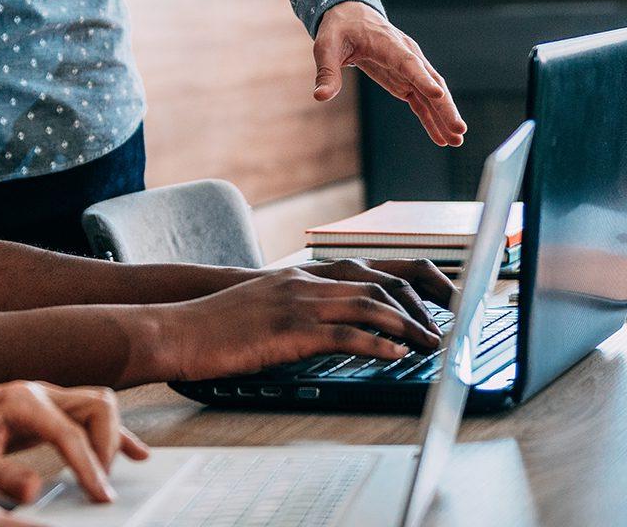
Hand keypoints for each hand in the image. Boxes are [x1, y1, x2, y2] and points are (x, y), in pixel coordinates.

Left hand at [0, 381, 148, 504]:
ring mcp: (50, 397)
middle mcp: (42, 392)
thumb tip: (34, 492)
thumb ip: (0, 474)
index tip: (100, 494)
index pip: (68, 431)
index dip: (88, 464)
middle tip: (99, 485)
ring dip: (113, 437)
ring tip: (113, 475)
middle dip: (108, 446)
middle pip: (96, 406)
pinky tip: (136, 454)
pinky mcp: (54, 410)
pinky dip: (116, 434)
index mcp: (21, 400)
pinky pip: (93, 415)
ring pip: (100, 405)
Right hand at [156, 262, 454, 381]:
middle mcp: (306, 281)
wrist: (180, 328)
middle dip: (420, 306)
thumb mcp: (266, 306)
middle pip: (380, 285)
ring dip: (408, 328)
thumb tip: (334, 329)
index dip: (409, 284)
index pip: (372, 270)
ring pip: (370, 307)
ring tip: (431, 346)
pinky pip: (344, 335)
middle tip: (445, 327)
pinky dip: (377, 346)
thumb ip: (300, 308)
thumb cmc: (219, 324)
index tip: (437, 301)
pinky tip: (394, 357)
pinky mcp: (290, 330)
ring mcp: (299, 303)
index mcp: (303, 275)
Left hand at [312, 2, 464, 146]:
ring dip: (444, 116)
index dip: (423, 79)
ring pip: (432, 94)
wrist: (350, 15)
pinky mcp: (404, 80)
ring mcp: (409, 69)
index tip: (438, 95)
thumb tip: (320, 96)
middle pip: (431, 82)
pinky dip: (431, 118)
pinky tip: (441, 138)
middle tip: (459, 129)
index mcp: (389, 44)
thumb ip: (327, 71)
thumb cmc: (339, 29)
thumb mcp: (326, 46)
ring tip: (457, 140)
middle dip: (445, 106)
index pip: (409, 63)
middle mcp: (406, 55)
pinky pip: (421, 101)